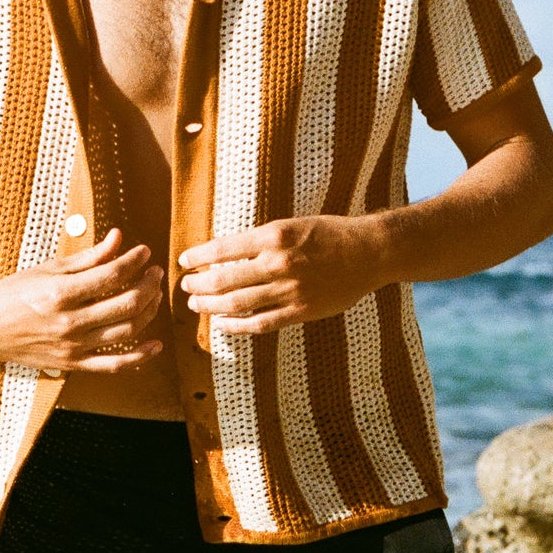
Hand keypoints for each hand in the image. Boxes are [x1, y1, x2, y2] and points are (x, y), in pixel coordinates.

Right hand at [0, 228, 163, 372]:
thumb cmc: (12, 293)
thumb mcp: (47, 269)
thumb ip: (87, 257)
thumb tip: (119, 238)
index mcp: (59, 293)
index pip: (112, 276)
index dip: (135, 261)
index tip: (144, 251)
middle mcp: (68, 323)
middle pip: (126, 304)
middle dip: (148, 285)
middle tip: (154, 272)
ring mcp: (72, 348)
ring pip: (127, 332)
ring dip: (148, 312)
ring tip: (154, 296)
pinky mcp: (72, 365)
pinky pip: (114, 365)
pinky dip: (139, 357)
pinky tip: (155, 344)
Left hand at [177, 216, 390, 334]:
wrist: (368, 252)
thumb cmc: (329, 234)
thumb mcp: (291, 225)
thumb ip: (261, 241)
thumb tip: (225, 255)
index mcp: (273, 236)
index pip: (223, 249)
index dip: (198, 257)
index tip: (184, 261)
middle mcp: (278, 263)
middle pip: (224, 280)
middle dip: (198, 285)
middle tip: (186, 288)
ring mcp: (289, 290)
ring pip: (237, 303)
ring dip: (211, 306)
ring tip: (196, 305)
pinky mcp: (301, 311)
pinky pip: (261, 323)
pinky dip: (237, 326)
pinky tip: (222, 325)